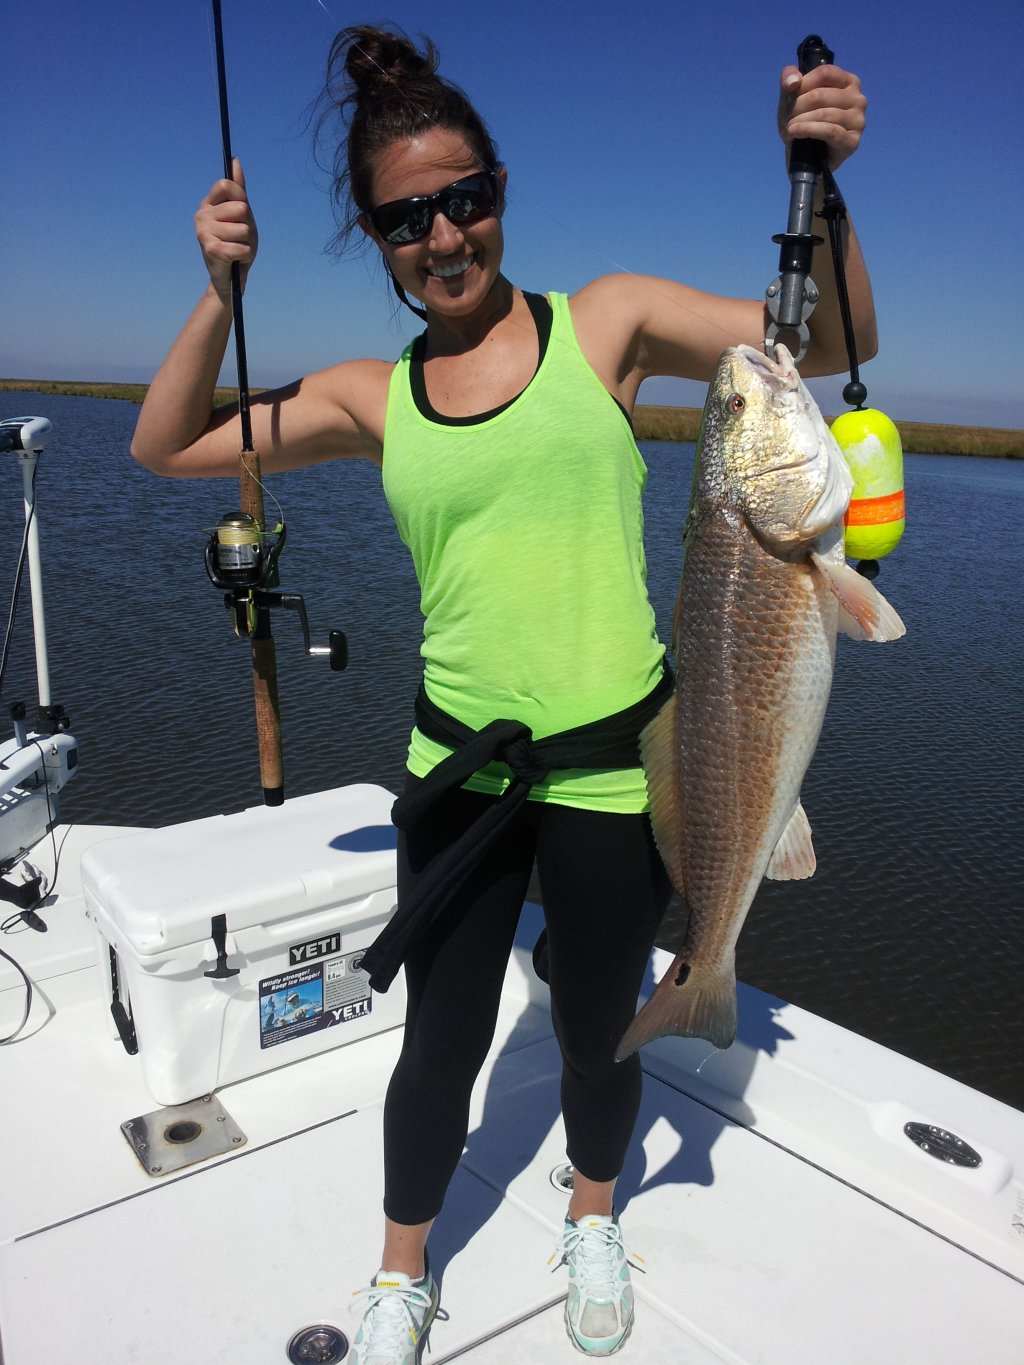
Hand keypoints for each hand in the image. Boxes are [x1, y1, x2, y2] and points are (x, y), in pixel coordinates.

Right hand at [194, 157, 258, 297]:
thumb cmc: (236, 243)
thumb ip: (238, 190)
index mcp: (208, 204)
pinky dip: (245, 255)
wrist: (229, 278)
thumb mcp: (241, 215)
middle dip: (248, 225)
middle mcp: (202, 215)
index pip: (226, 185)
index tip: (241, 212)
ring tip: (237, 248)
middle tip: (239, 237)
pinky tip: (235, 259)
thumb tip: (235, 160)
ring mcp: (204, 232)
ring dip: (247, 242)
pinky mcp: (211, 249)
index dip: (241, 197)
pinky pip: (243, 247)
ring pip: (244, 229)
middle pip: (239, 208)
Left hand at [777, 64, 866, 170]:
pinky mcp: (852, 141)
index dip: (803, 84)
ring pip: (824, 113)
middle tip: (786, 118)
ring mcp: (858, 120)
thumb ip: (789, 78)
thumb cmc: (802, 122)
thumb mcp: (791, 97)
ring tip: (789, 128)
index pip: (825, 73)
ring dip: (799, 121)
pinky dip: (808, 130)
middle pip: (820, 94)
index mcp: (848, 82)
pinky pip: (829, 131)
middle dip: (797, 107)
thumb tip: (793, 80)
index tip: (789, 97)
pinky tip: (794, 133)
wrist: (804, 157)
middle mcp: (858, 98)